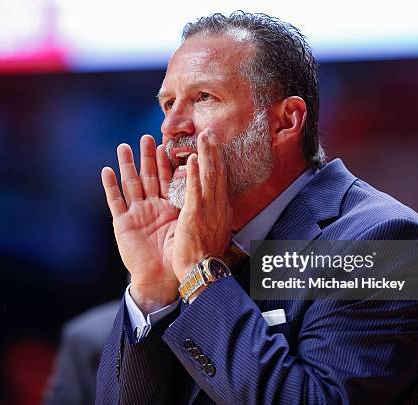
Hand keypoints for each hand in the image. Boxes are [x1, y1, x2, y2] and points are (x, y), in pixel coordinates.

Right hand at [101, 135, 178, 313]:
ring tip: (124, 146)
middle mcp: (152, 207)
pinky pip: (116, 202)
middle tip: (146, 138)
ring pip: (131, 184)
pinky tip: (107, 170)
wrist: (165, 276)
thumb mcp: (188, 222)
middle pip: (149, 177)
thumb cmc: (180, 253)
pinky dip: (110, 186)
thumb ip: (191, 200)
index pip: (167, 178)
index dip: (166, 161)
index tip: (165, 143)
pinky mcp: (123, 223)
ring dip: (127, 165)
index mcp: (169, 206)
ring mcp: (136, 214)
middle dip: (147, 157)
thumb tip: (203, 178)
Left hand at [170, 130, 232, 284]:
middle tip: (210, 132)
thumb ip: (215, 219)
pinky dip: (196, 172)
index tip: (214, 147)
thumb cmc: (206, 258)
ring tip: (204, 136)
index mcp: (222, 211)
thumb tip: (216, 212)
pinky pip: (196, 189)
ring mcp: (208, 210)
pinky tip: (195, 158)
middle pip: (218, 173)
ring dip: (207, 154)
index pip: (221, 181)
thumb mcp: (216, 234)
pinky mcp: (196, 215)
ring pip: (210, 176)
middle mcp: (218, 207)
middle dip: (214, 151)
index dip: (218, 162)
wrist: (204, 273)